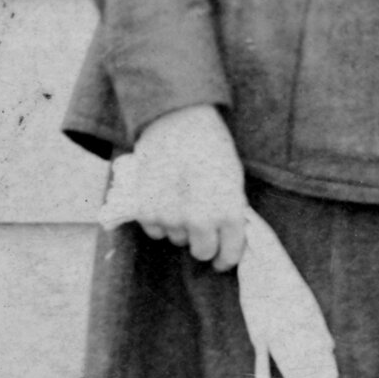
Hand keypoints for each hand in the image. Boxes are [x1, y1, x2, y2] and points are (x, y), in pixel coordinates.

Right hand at [117, 104, 248, 271]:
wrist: (177, 119)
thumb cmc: (211, 146)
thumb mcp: (233, 178)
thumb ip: (230, 210)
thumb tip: (227, 236)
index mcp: (227, 210)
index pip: (229, 252)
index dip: (226, 258)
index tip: (223, 258)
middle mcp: (198, 218)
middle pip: (201, 251)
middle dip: (203, 242)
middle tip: (202, 224)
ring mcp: (169, 216)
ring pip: (176, 239)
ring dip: (180, 227)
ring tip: (182, 198)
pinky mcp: (145, 210)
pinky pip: (155, 230)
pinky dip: (159, 220)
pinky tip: (164, 197)